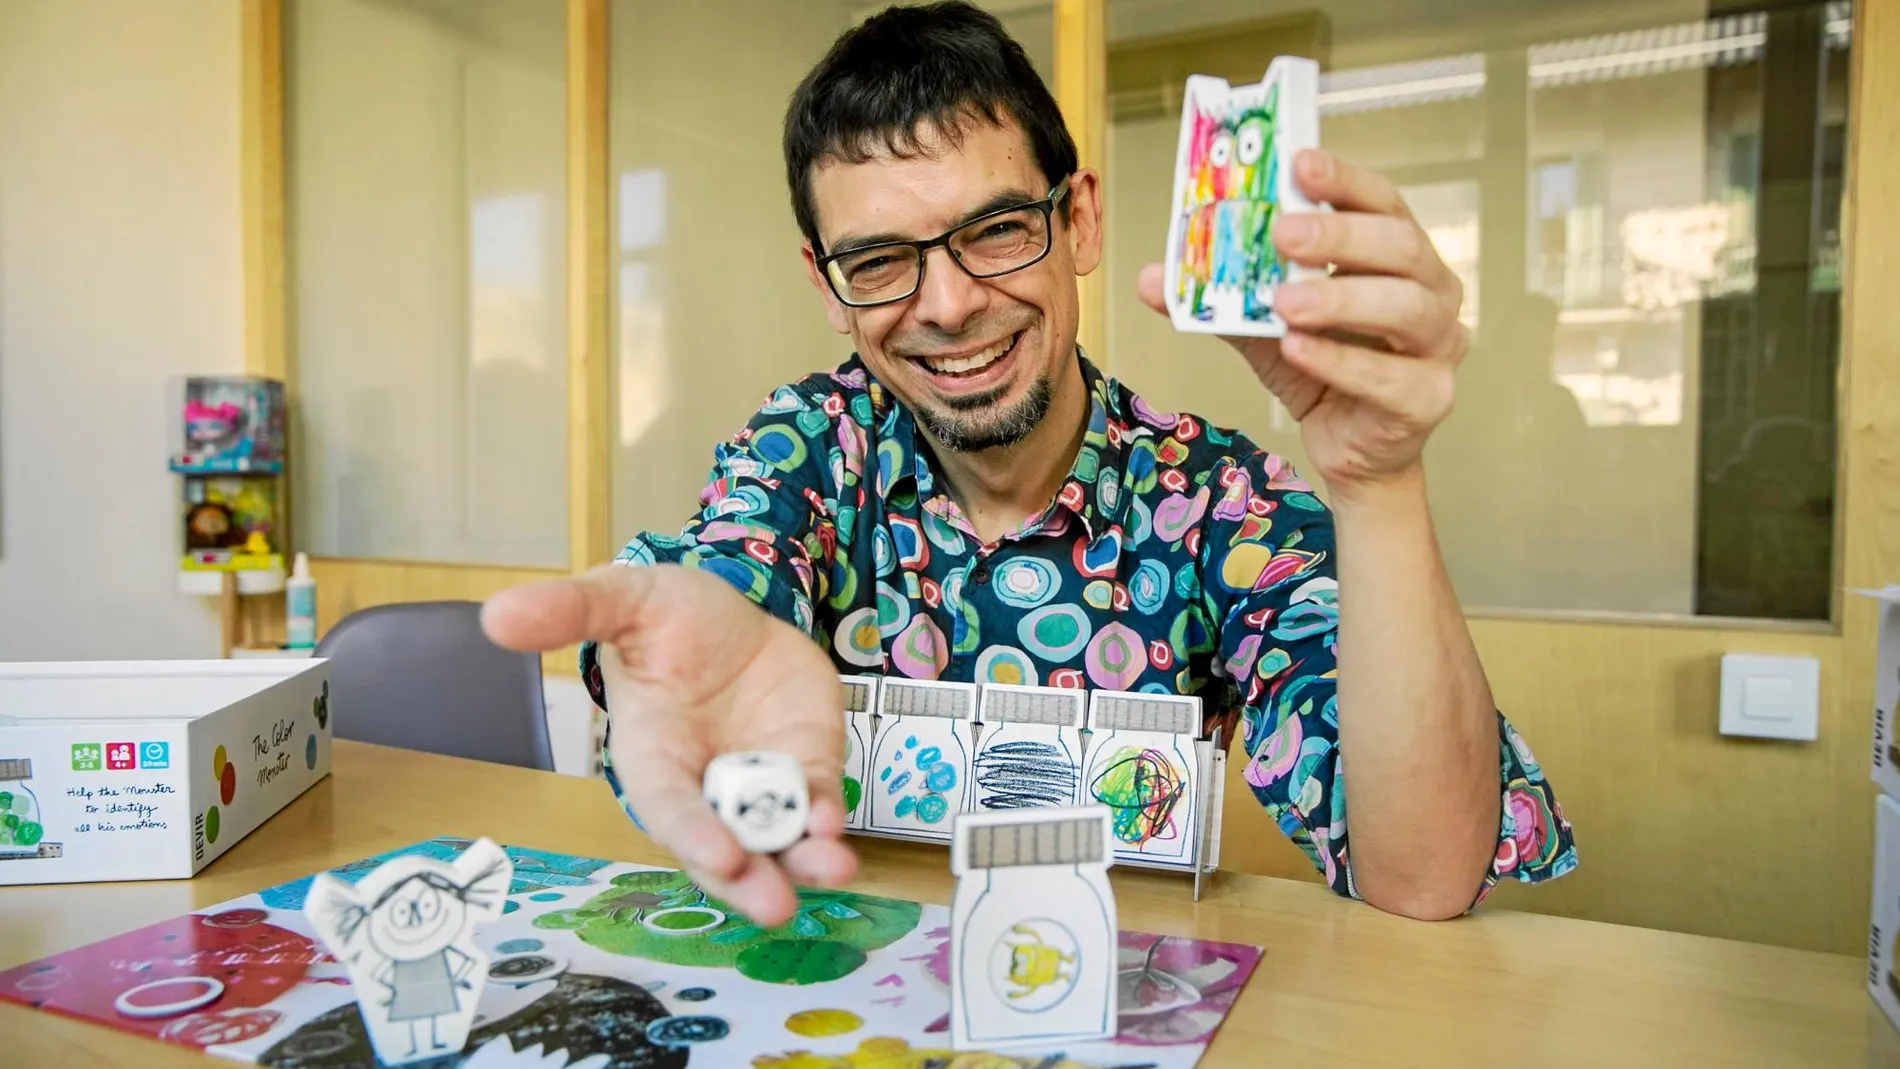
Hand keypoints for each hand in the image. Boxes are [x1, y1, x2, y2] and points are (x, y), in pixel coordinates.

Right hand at [481, 564, 855, 925]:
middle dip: (750, 878)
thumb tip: (496, 614)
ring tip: (830, 869)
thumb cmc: (664, 617)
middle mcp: (705, 784)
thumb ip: (570, 610)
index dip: (692, 833)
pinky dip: (827, 816)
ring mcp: (759, 781)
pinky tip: (838, 827)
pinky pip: (817, 801)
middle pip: (725, 846)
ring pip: (779, 838)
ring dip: (804, 860)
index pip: (668, 807)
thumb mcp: (621, 598)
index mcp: (653, 756)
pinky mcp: (805, 764)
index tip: (719, 857)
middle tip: (777, 905)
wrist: (728, 612)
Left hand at [1139, 148, 1466, 498]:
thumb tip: (1154, 278)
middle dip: (1339, 235)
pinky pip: (1390, 377)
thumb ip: (1221, 299)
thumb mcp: (1264, 327)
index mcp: (1398, 256)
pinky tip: (1297, 350)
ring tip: (1284, 301)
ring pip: (1406, 308)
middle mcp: (1432, 291)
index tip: (1299, 163)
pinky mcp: (1428, 399)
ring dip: (1340, 299)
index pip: (1382, 202)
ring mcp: (1438, 346)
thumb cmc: (1321, 372)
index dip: (1345, 179)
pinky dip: (1340, 361)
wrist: (1348, 450)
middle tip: (1281, 232)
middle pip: (1401, 246)